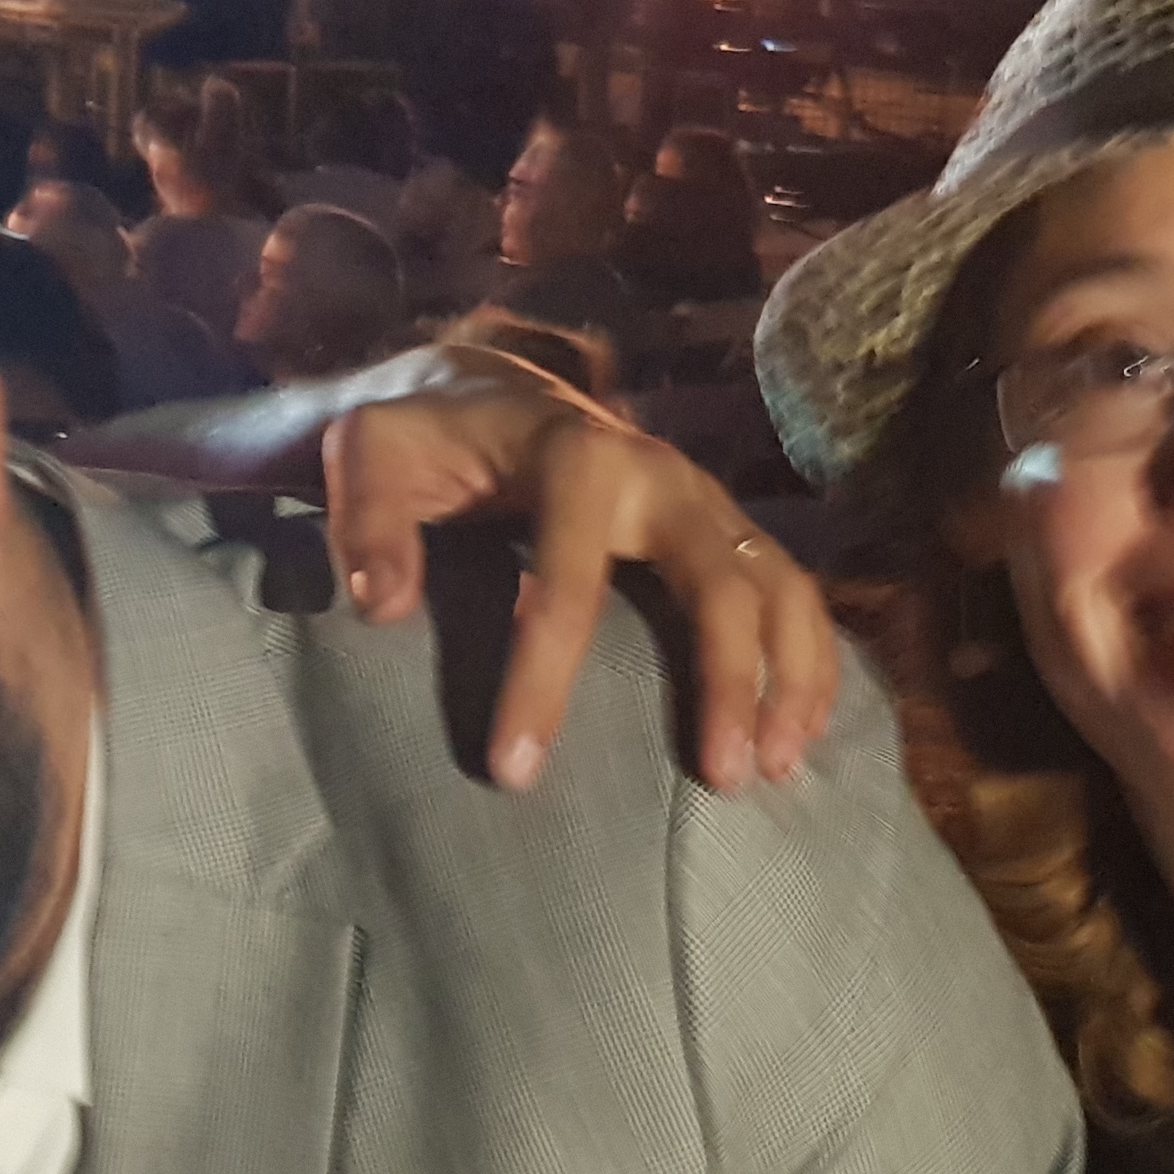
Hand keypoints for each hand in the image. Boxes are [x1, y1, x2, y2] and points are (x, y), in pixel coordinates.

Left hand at [319, 346, 837, 796]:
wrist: (485, 393)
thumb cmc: (424, 440)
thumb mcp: (369, 453)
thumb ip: (365, 520)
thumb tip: (384, 605)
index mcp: (575, 453)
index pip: (570, 576)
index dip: (544, 677)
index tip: (516, 769)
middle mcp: (660, 473)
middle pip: (718, 577)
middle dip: (726, 679)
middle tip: (719, 779)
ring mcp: (705, 500)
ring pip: (776, 585)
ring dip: (787, 677)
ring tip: (770, 771)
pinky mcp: (725, 528)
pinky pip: (792, 592)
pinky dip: (808, 661)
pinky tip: (799, 737)